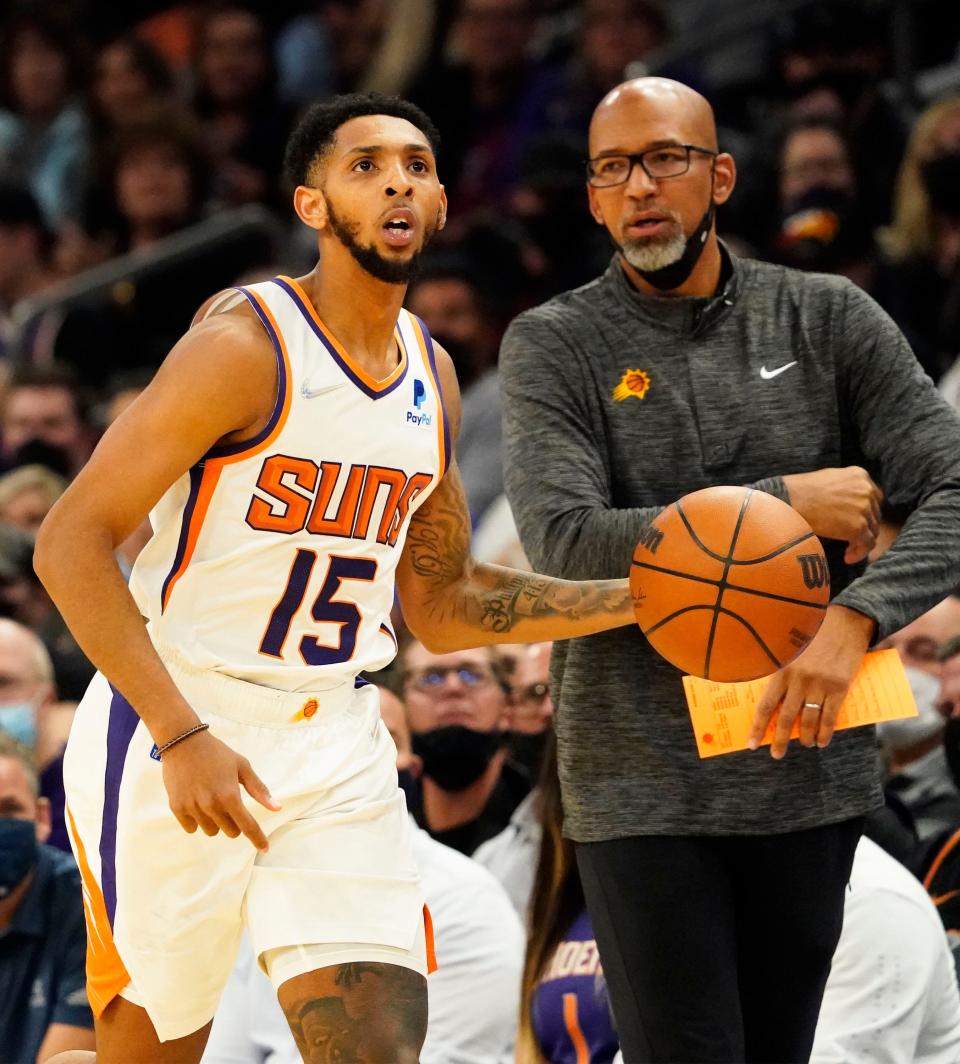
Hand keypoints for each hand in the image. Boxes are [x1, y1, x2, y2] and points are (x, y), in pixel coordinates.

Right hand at [161, 729, 280, 849]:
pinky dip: (197, 820)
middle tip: (229, 804)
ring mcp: (193, 808)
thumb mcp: (242, 766)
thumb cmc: (217, 753)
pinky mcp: (177, 808)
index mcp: (230, 795)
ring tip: (210, 800)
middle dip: (234, 823)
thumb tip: (277, 808)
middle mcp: (211, 805)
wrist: (184, 743)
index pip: (248, 826)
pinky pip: (191, 828)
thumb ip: (259, 789)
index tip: (265, 848)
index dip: (258, 838)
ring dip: (215, 822)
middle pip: (230, 832)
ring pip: (210, 831)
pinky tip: (197, 803)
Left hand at [748, 605, 874, 757]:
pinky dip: (825, 731)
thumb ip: (779, 667)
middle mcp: (800, 680)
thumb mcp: (789, 647)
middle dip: (781, 740)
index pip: (766, 705)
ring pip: (809, 720)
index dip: (758, 726)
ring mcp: (821, 685)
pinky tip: (821, 741)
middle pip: (787, 717)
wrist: (846, 622)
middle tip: (776, 754)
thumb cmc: (814, 633)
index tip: (752, 743)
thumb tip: (769, 692)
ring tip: (803, 745)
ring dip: (805, 737)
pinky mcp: (840, 687)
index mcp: (783, 670)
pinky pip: (830, 715)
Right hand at [783, 467, 882, 563]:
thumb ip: (846, 488)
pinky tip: (847, 557)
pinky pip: (867, 544)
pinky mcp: (858, 527)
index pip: (874, 497)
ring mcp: (864, 508)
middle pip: (875, 515)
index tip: (857, 523)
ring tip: (847, 551)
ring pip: (872, 531)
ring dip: (861, 542)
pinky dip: (859, 553)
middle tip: (851, 539)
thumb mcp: (829, 479)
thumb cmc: (800, 492)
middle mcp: (866, 490)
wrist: (789, 500)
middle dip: (865, 528)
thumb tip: (849, 504)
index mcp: (860, 476)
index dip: (867, 513)